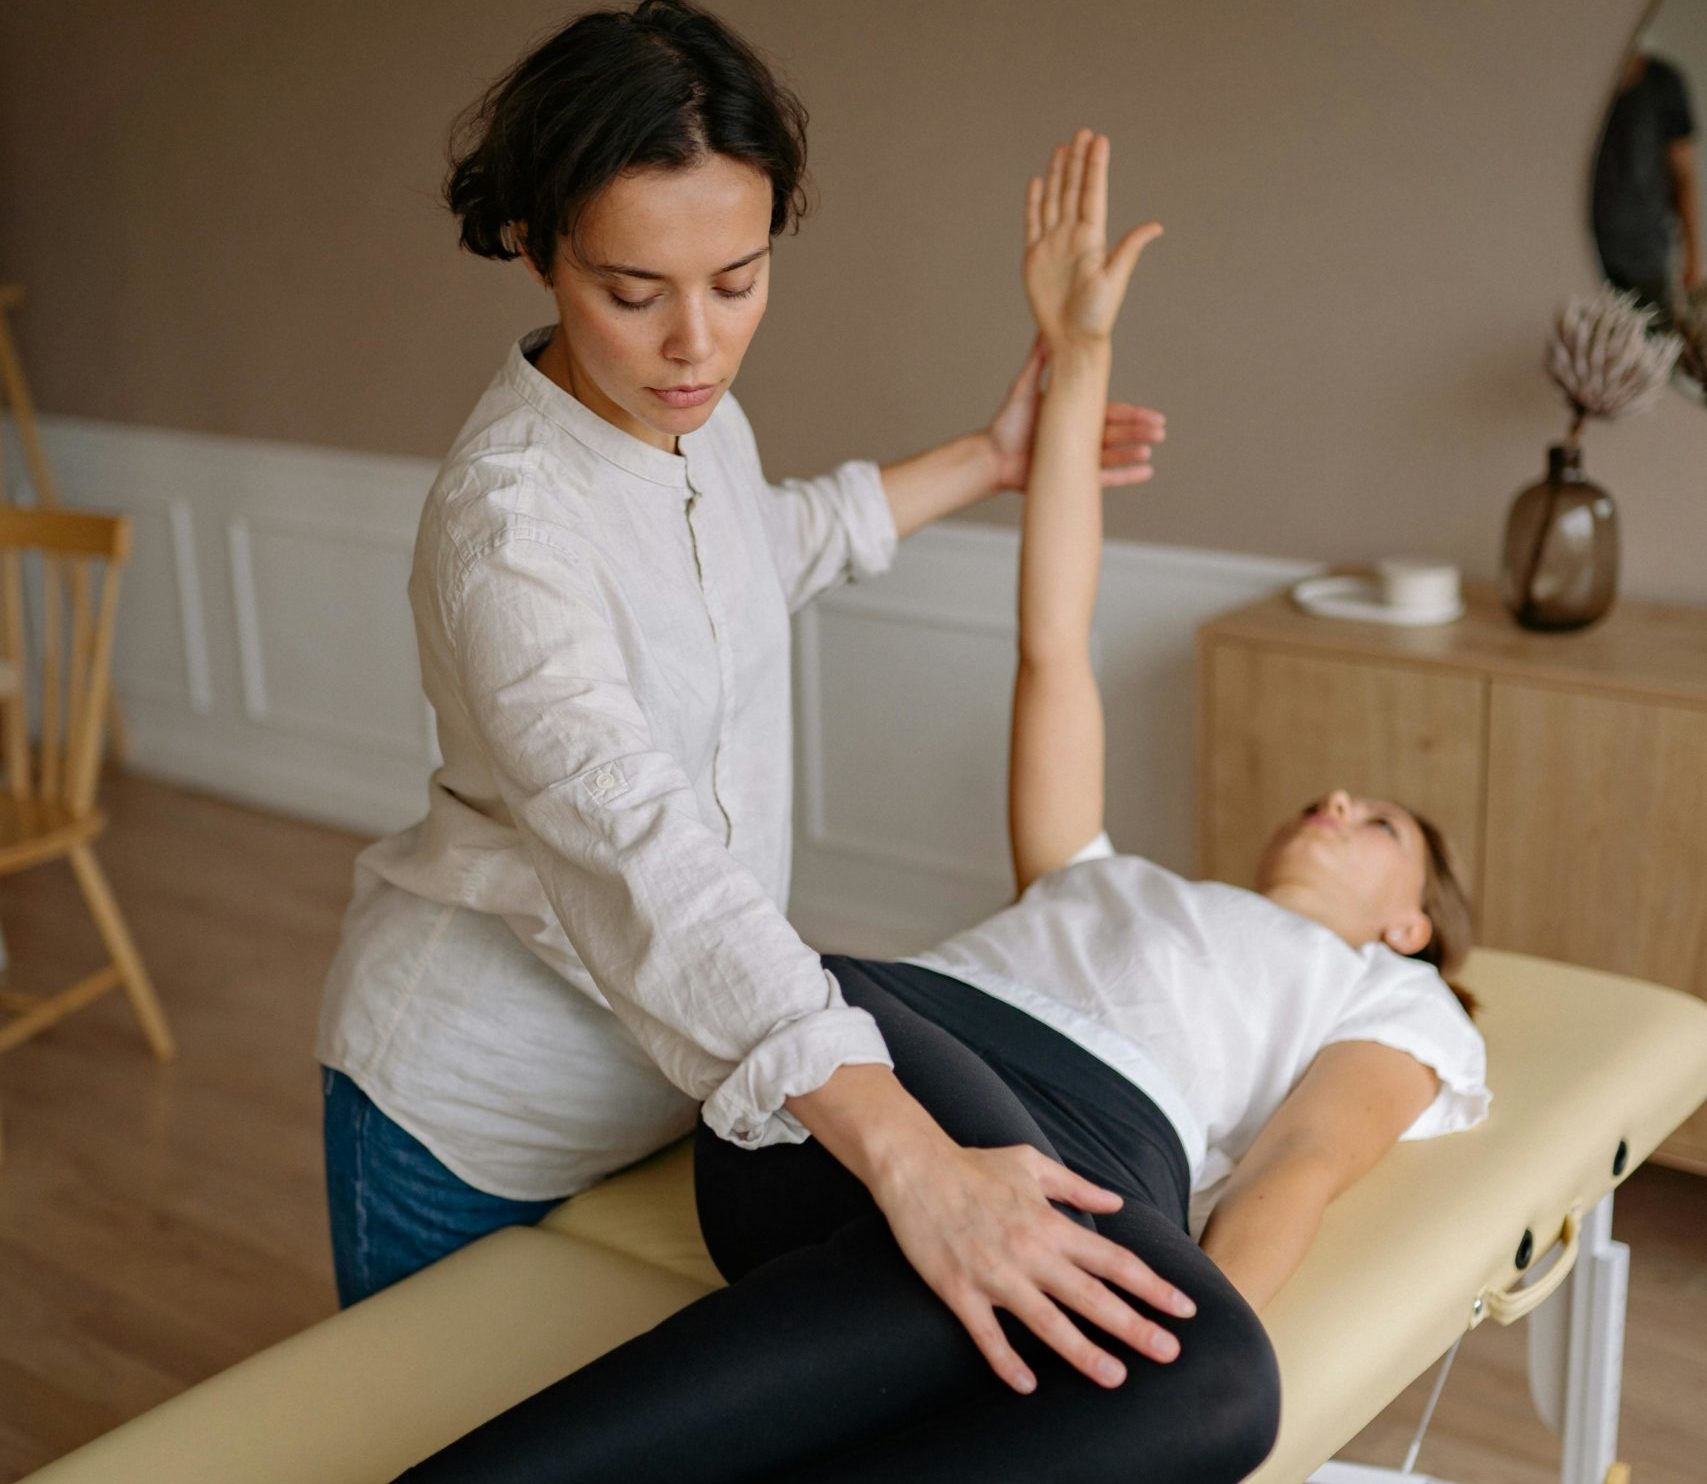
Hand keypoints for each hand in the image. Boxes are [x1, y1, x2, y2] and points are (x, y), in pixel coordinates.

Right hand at [871, 1139, 1195, 1393]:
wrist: (914, 1167)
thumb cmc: (974, 1164)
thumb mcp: (1032, 1164)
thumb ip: (1077, 1187)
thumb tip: (1116, 1205)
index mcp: (1050, 1223)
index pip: (1113, 1260)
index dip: (1152, 1286)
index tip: (1183, 1308)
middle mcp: (1030, 1251)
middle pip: (1092, 1296)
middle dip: (1134, 1326)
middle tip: (1169, 1352)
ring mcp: (995, 1274)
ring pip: (1047, 1322)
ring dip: (1083, 1351)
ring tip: (1116, 1377)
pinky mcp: (960, 1290)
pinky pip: (987, 1334)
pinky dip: (1006, 1361)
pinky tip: (1026, 1385)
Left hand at [986, 334, 1166, 492]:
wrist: (991, 455)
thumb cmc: (1007, 422)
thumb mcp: (1025, 387)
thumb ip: (1039, 361)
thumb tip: (1047, 328)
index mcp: (1074, 416)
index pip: (1110, 412)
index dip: (1132, 413)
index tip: (1153, 413)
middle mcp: (1079, 437)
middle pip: (1117, 433)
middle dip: (1140, 430)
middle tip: (1161, 429)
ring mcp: (1077, 458)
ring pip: (1112, 454)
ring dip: (1133, 451)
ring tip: (1151, 447)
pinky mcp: (1071, 478)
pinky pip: (1103, 478)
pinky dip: (1125, 475)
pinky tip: (1146, 471)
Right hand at [1025, 129, 1160, 350]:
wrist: (1072, 339)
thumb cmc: (1096, 316)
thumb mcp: (1115, 280)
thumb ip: (1129, 249)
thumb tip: (1154, 226)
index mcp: (1092, 238)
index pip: (1092, 194)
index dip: (1094, 167)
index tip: (1099, 140)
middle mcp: (1072, 236)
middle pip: (1072, 190)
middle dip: (1077, 161)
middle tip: (1081, 133)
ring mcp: (1052, 244)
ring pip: (1054, 200)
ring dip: (1057, 174)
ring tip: (1061, 148)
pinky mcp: (1034, 257)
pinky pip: (1032, 223)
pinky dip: (1034, 202)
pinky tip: (1037, 182)